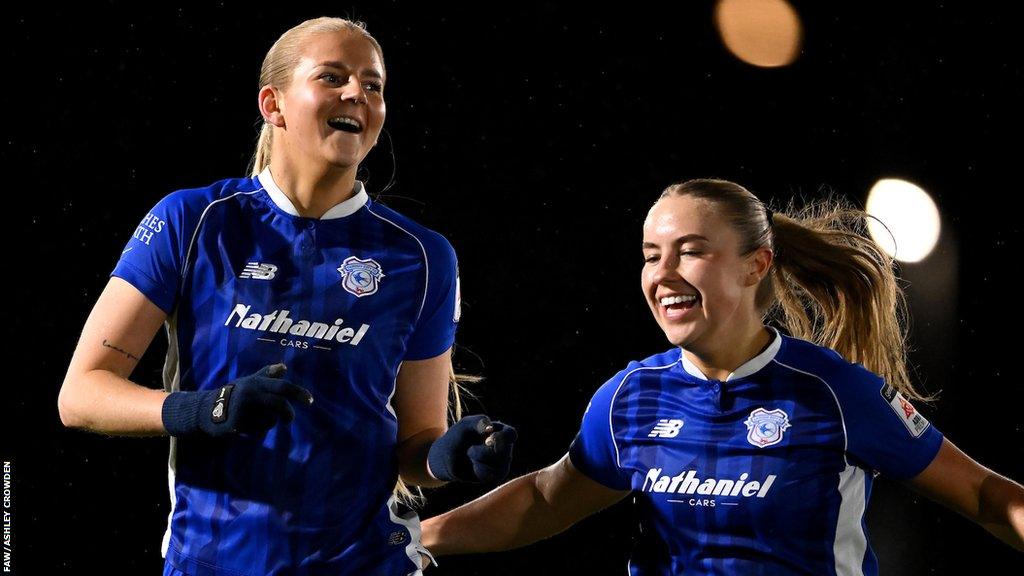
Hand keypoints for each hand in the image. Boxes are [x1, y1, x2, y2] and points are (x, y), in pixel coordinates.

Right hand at [162, 363, 313, 437]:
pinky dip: (256, 433)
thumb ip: (266, 375)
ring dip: (267, 424)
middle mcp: (251, 394)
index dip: (299, 393)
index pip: (283, 386)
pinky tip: (245, 428)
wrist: (206, 411)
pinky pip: (258, 432)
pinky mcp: (237, 424)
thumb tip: (284, 366)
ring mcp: (244, 409)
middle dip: (287, 414)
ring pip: (270, 421)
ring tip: (253, 420)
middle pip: (280, 405)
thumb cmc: (233, 395)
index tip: (311, 401)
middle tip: (289, 420)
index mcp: (256, 383)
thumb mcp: (249, 382)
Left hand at [427, 414, 516, 482]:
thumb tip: (490, 428)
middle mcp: (505, 447)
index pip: (511, 434)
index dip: (502, 437)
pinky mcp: (496, 476)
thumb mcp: (465, 425)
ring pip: (497, 464)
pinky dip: (478, 469)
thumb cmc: (458, 437)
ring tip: (470, 456)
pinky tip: (472, 465)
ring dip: (478, 459)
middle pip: (502, 451)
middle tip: (470, 449)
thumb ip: (478, 422)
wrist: (447, 457)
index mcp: (501, 431)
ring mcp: (503, 463)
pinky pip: (491, 474)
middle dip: (483, 451)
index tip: (488, 439)